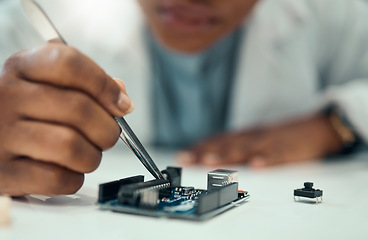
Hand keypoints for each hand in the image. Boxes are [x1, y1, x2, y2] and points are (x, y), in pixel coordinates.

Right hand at [0, 43, 133, 195]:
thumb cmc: (26, 111)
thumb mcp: (47, 83)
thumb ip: (85, 84)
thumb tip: (120, 95)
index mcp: (22, 67)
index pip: (70, 63)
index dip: (104, 85)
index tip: (121, 104)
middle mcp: (7, 96)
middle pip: (78, 109)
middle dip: (107, 128)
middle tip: (108, 135)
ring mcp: (2, 135)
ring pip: (70, 146)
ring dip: (92, 156)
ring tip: (88, 154)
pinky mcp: (3, 172)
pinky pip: (56, 178)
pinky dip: (73, 179)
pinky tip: (68, 170)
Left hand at [177, 115, 343, 167]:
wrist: (316, 127)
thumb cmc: (282, 136)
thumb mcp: (257, 139)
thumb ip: (238, 147)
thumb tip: (215, 155)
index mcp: (245, 136)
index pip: (218, 141)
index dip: (199, 148)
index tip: (181, 156)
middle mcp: (253, 137)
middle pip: (226, 145)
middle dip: (204, 152)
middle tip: (185, 159)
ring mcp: (269, 142)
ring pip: (246, 148)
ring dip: (227, 154)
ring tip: (209, 160)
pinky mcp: (288, 149)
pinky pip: (276, 155)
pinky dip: (266, 159)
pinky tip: (255, 165)